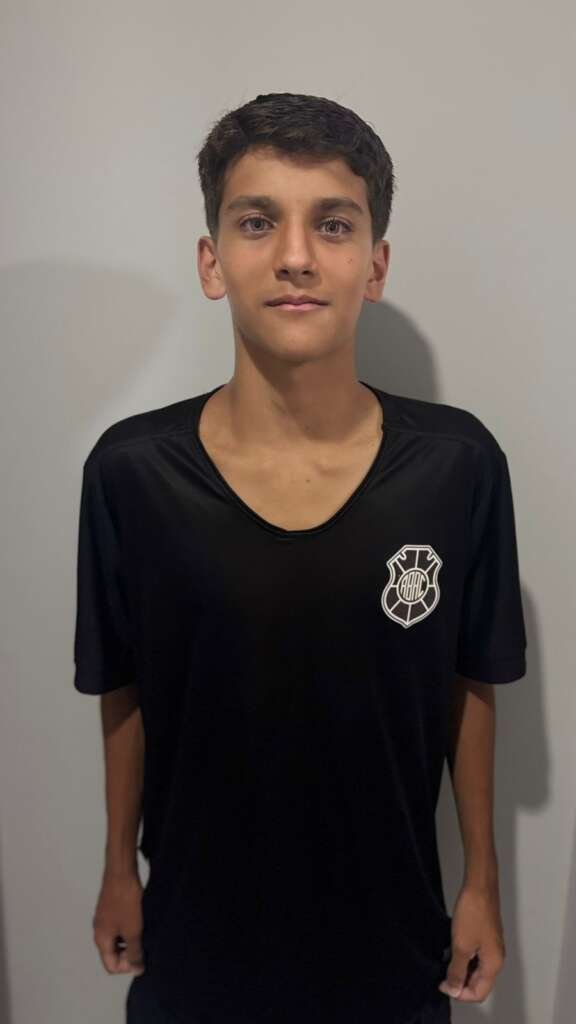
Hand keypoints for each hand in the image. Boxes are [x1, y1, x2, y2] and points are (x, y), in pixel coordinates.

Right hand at [92, 870, 145, 974]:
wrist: (121, 872)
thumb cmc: (125, 901)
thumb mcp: (133, 931)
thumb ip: (134, 952)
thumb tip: (136, 970)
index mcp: (101, 940)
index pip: (111, 966)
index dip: (127, 966)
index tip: (141, 955)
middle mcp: (99, 931)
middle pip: (113, 953)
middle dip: (129, 953)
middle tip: (144, 943)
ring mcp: (104, 918)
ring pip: (117, 939)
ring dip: (130, 940)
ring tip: (144, 931)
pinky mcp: (110, 908)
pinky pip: (118, 926)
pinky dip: (129, 928)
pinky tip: (140, 919)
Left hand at [438, 883, 505, 1002]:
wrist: (479, 886)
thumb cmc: (473, 913)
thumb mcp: (461, 946)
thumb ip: (457, 971)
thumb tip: (454, 990)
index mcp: (493, 964)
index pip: (479, 993)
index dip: (460, 993)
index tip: (443, 985)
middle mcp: (496, 958)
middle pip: (478, 982)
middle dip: (460, 982)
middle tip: (442, 975)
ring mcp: (491, 947)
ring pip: (476, 969)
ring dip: (460, 969)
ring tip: (445, 961)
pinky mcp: (485, 936)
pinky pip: (475, 956)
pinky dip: (463, 957)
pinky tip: (451, 949)